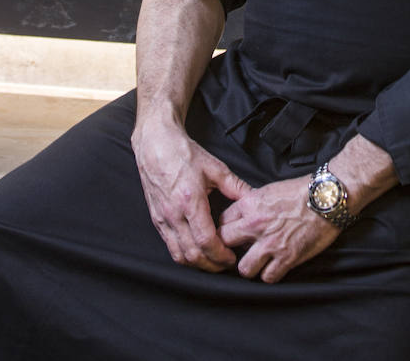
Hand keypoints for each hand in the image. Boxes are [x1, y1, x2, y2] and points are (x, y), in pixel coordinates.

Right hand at [132, 114, 249, 270]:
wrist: (156, 143)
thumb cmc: (183, 153)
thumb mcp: (214, 168)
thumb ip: (236, 186)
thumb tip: (254, 198)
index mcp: (190, 201)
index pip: (205, 241)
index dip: (220, 255)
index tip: (231, 258)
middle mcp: (173, 214)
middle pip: (192, 254)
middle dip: (211, 265)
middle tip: (225, 265)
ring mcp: (162, 219)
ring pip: (178, 255)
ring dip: (197, 264)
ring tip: (212, 261)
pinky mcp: (156, 219)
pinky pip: (169, 246)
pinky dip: (183, 255)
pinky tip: (195, 251)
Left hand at [219, 175, 339, 282]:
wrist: (326, 197)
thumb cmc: (300, 191)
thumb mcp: (269, 190)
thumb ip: (251, 204)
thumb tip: (241, 216)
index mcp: (250, 204)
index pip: (222, 222)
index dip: (225, 229)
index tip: (230, 234)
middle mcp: (255, 225)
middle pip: (225, 243)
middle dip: (229, 248)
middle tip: (238, 250)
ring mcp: (270, 243)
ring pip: (244, 269)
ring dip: (250, 266)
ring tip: (257, 261)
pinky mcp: (286, 258)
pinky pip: (268, 277)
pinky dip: (270, 274)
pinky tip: (275, 266)